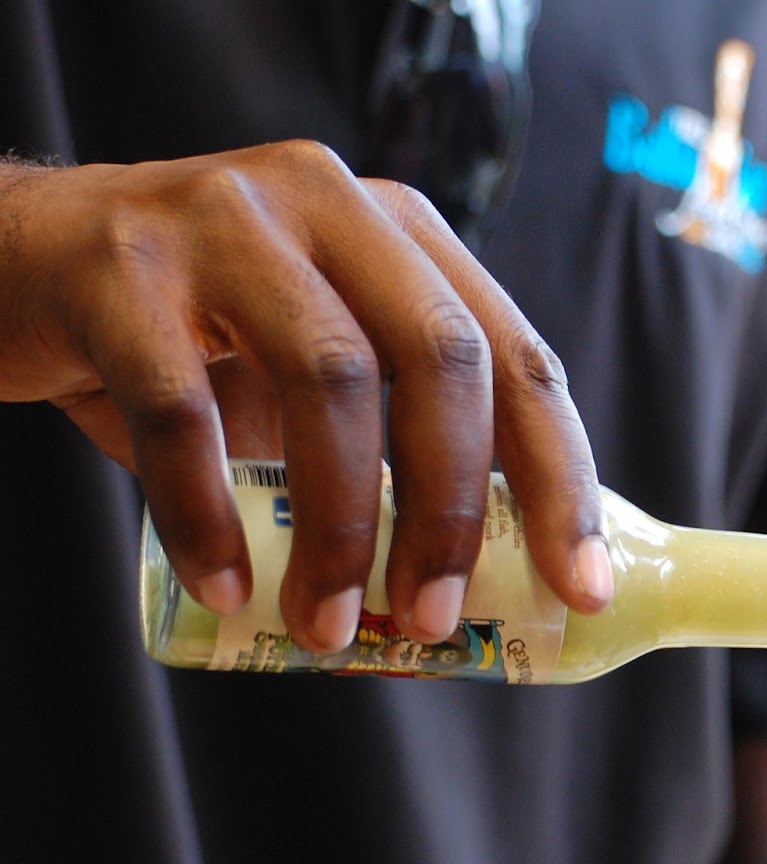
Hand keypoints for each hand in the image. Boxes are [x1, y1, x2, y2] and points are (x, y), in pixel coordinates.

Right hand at [0, 142, 611, 650]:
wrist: (19, 263)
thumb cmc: (198, 338)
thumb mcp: (316, 368)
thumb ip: (392, 439)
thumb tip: (479, 584)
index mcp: (405, 235)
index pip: (518, 356)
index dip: (562, 477)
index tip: (579, 585)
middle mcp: (331, 204)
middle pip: (441, 358)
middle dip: (452, 507)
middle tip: (435, 617)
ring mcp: (226, 222)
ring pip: (329, 377)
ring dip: (344, 525)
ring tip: (331, 624)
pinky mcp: (121, 266)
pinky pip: (180, 408)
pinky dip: (208, 515)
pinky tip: (229, 587)